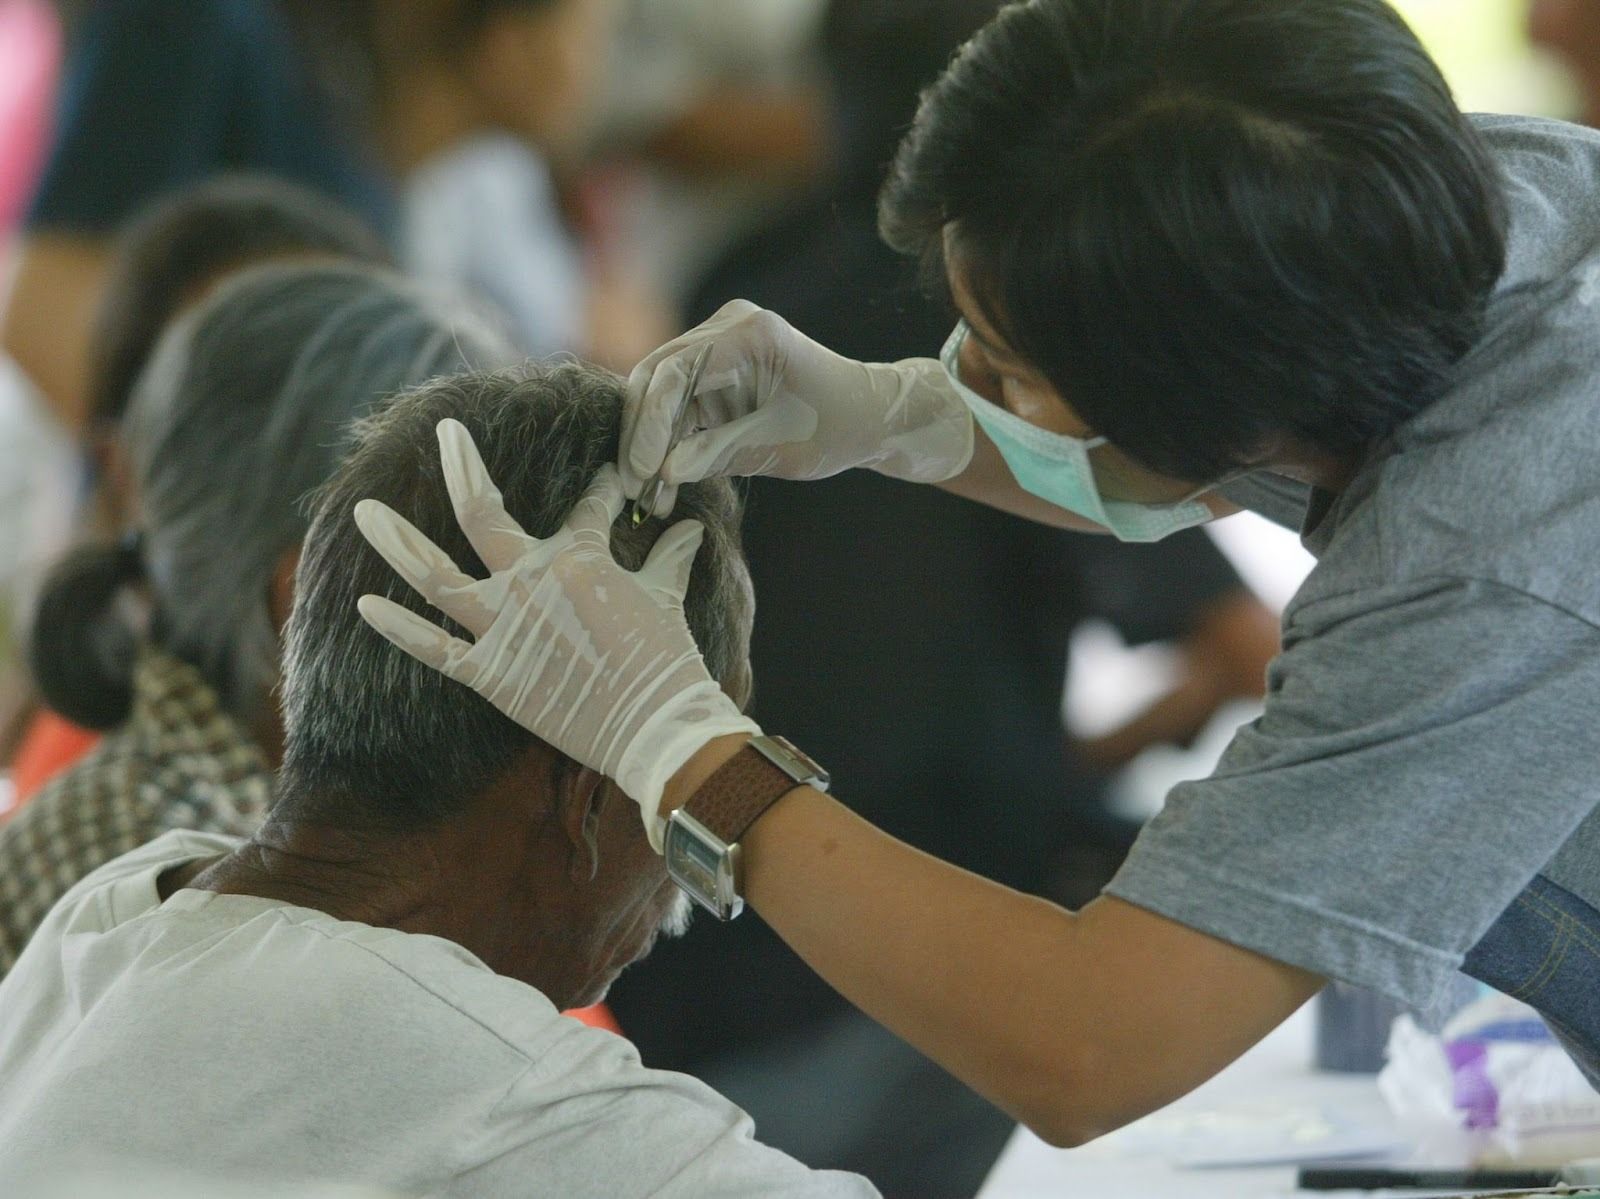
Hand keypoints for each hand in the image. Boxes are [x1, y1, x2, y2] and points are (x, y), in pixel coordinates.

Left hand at [353, 419, 758, 848]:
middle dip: (460, 465)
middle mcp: (530, 579)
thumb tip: (690, 527)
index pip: (586, 504)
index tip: (606, 480)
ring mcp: (504, 626)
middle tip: (443, 432)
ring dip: (395, 539)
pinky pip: (431, 647)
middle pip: (481, 510)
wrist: (657, 728)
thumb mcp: (668, 597)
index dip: (600, 487)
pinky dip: (395, 626)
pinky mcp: (490, 674)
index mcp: (579, 555)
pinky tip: (363, 603)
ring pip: (434, 573)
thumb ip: (671, 556)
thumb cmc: (668, 661)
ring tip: (363, 510)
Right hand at [620, 299, 973, 516]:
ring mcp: (715, 347)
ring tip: (645, 498)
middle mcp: (726, 329)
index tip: (641, 471)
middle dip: (639, 435)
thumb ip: (720, 454)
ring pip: (657, 395)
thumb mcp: (781, 446)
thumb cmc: (839, 426)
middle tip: (630, 489)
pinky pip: (675, 408)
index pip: (677, 372)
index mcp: (749, 334)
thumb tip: (663, 473)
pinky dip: (666, 446)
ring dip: (649, 446)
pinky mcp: (711, 374)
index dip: (650, 424)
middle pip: (656, 378)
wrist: (868, 416)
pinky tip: (660, 487)